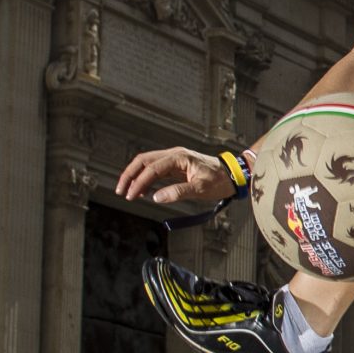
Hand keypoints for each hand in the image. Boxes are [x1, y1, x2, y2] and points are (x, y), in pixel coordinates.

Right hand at [117, 146, 235, 207]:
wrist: (232, 175)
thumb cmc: (219, 181)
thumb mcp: (200, 188)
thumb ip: (178, 192)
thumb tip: (156, 197)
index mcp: (178, 157)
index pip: (151, 168)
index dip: (138, 182)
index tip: (130, 196)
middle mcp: (174, 155)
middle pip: (143, 161)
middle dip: (130, 175)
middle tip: (121, 191)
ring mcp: (174, 160)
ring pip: (147, 165)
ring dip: (136, 177)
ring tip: (129, 194)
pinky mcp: (176, 167)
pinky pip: (155, 171)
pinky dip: (146, 180)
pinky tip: (142, 192)